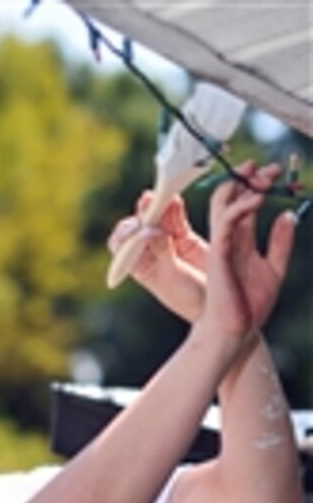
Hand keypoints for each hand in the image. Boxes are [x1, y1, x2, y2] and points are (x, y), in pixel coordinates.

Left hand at [108, 193, 207, 321]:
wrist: (219, 304)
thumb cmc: (191, 300)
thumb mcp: (172, 276)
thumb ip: (161, 250)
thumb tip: (149, 227)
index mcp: (138, 267)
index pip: (120, 244)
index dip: (124, 233)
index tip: (136, 228)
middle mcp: (149, 254)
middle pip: (139, 226)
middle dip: (144, 213)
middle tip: (149, 201)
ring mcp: (167, 244)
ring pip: (158, 219)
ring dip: (160, 206)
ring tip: (165, 196)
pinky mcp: (185, 237)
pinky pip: (176, 218)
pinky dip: (175, 208)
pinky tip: (176, 199)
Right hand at [201, 161, 295, 342]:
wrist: (236, 331)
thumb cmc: (249, 306)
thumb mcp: (275, 269)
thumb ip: (281, 243)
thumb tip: (288, 216)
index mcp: (241, 241)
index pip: (245, 203)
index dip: (258, 184)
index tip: (275, 172)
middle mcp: (228, 239)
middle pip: (232, 197)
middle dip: (249, 177)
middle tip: (270, 168)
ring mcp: (221, 245)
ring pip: (223, 204)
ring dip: (243, 185)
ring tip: (265, 177)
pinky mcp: (218, 253)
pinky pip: (225, 223)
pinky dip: (239, 207)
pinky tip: (258, 199)